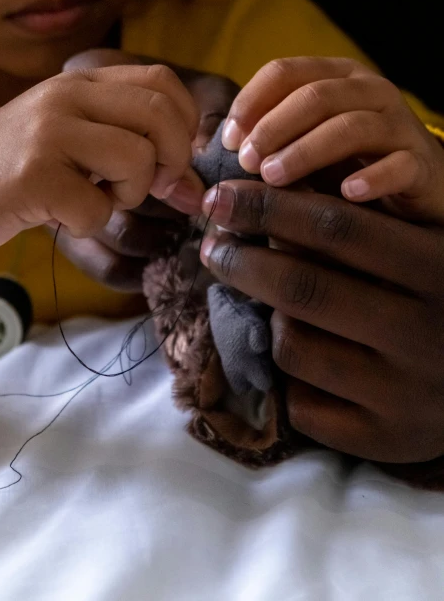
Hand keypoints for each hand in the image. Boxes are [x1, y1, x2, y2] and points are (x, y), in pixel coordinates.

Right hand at [54, 49, 238, 291]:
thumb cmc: (11, 173)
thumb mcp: (70, 144)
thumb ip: (133, 150)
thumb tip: (199, 191)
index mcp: (81, 83)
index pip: (162, 83)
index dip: (183, 125)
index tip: (170, 161)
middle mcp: (66, 95)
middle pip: (161, 114)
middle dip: (172, 161)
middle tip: (151, 187)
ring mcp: (48, 131)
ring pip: (138, 157)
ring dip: (130, 194)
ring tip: (98, 199)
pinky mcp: (32, 176)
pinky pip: (98, 210)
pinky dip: (88, 225)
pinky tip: (61, 217)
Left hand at [199, 180, 443, 465]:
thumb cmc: (443, 298)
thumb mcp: (422, 246)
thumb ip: (360, 219)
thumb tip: (263, 195)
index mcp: (439, 268)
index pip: (335, 227)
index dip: (267, 208)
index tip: (221, 198)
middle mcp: (424, 333)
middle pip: (302, 288)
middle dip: (241, 260)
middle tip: (214, 246)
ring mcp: (405, 394)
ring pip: (293, 346)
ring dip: (268, 319)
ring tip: (274, 308)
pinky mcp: (386, 439)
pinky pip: (303, 405)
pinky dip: (288, 379)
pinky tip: (299, 359)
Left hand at [222, 57, 443, 222]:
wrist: (420, 190)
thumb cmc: (350, 166)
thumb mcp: (305, 144)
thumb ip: (268, 139)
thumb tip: (211, 145)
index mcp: (335, 78)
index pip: (284, 72)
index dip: (250, 102)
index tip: (228, 140)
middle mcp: (369, 92)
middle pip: (314, 94)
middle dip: (273, 127)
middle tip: (246, 162)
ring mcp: (398, 125)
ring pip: (351, 125)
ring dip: (306, 150)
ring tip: (275, 178)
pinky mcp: (421, 163)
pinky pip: (399, 165)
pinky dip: (372, 178)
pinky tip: (347, 194)